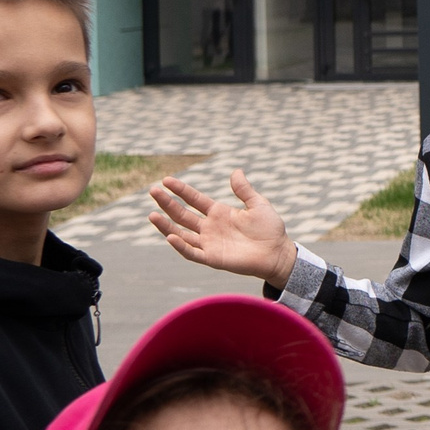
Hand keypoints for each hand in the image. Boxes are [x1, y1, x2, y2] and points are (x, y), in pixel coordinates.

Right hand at [148, 169, 299, 288]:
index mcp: (219, 213)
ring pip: (181, 233)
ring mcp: (209, 243)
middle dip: (167, 203)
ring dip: (166, 225)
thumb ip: (244, 190)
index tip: (166, 180)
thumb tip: (236, 171)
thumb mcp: (258, 204)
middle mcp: (210, 227)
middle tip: (152, 191)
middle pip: (182, 214)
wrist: (278, 253)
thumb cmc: (270, 229)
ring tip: (151, 214)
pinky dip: (180, 246)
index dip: (180, 190)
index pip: (194, 199)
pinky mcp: (212, 258)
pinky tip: (170, 236)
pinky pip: (192, 252)